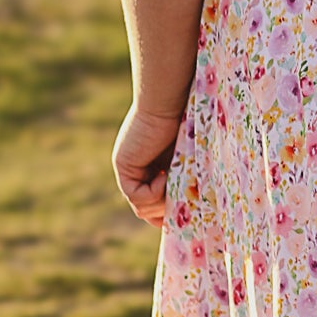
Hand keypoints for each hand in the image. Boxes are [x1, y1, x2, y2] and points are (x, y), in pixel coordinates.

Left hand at [112, 105, 182, 227]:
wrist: (170, 101)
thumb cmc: (189, 120)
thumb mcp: (190, 158)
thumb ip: (186, 178)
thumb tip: (192, 210)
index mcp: (154, 168)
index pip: (154, 204)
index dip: (168, 216)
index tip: (187, 215)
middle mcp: (138, 170)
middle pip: (147, 210)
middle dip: (166, 212)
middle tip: (184, 203)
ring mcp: (128, 169)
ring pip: (141, 208)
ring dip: (162, 203)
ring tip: (177, 184)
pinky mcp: (124, 166)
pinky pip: (137, 196)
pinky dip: (154, 192)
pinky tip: (165, 175)